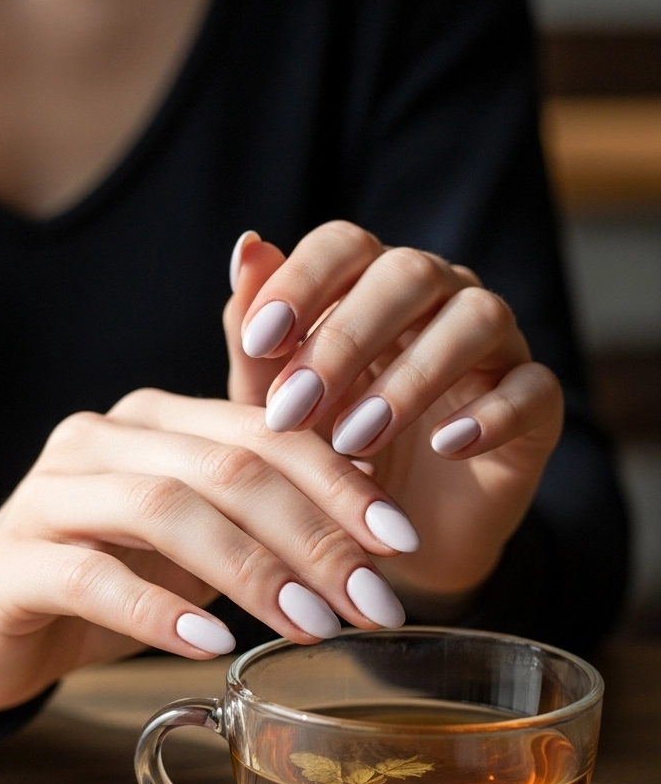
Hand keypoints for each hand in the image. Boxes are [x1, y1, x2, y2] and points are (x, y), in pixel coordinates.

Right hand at [0, 389, 410, 710]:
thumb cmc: (110, 573)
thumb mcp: (196, 529)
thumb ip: (262, 497)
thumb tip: (373, 492)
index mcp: (157, 418)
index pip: (265, 431)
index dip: (340, 483)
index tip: (401, 544)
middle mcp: (103, 438)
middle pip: (227, 467)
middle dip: (314, 535)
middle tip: (373, 600)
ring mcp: (51, 494)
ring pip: (167, 511)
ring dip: (253, 570)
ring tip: (314, 626)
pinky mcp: (14, 561)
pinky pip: (92, 577)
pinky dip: (160, 612)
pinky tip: (213, 644)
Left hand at [225, 224, 563, 604]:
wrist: (386, 539)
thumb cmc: (326, 454)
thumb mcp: (272, 407)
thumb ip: (254, 336)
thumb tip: (247, 246)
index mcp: (372, 283)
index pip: (346, 244)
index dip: (303, 282)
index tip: (260, 342)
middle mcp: (442, 297)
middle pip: (410, 272)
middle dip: (345, 339)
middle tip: (294, 409)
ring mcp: (497, 346)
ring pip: (478, 318)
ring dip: (412, 376)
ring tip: (357, 440)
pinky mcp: (537, 405)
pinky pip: (533, 388)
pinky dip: (491, 413)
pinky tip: (444, 446)